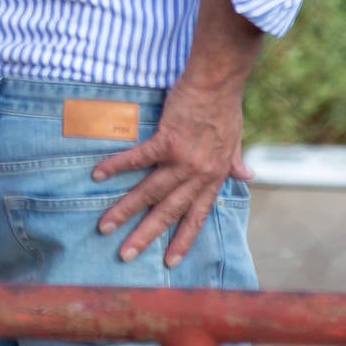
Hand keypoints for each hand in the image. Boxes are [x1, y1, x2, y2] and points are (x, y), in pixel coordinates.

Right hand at [91, 76, 251, 267]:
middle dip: (146, 236)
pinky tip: (98, 175)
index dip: (183, 239)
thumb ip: (235, 161)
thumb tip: (247, 176)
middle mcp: (197, 174)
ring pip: (150, 192)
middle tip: (125, 255)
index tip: (170, 262)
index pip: (197, 216)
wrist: (218, 83)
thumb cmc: (226, 107)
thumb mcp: (235, 139)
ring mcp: (182, 159)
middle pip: (168, 212)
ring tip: (105, 226)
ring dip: (125, 210)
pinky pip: (138, 159)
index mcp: (213, 176)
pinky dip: (117, 167)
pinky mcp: (167, 140)